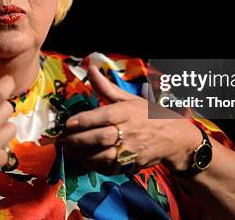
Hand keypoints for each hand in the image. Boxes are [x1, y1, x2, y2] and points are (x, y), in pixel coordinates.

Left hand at [57, 66, 201, 174]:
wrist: (174, 137)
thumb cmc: (148, 114)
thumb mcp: (128, 98)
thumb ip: (106, 87)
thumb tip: (90, 68)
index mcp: (127, 112)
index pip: (104, 116)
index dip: (84, 121)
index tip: (68, 123)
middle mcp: (129, 131)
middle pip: (100, 137)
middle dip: (77, 140)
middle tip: (61, 139)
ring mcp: (131, 150)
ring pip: (102, 155)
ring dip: (81, 155)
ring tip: (67, 150)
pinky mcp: (131, 164)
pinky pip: (108, 167)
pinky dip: (92, 165)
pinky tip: (81, 159)